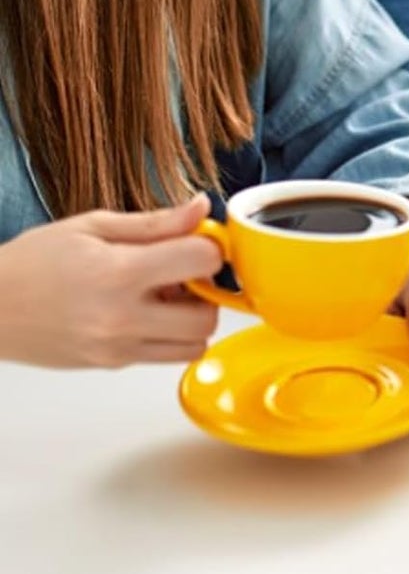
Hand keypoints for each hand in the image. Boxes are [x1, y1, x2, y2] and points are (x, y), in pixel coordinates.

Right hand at [0, 194, 221, 368]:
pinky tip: (146, 313)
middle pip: (208, 316)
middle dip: (208, 292)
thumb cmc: (33, 262)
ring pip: (194, 346)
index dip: (210, 247)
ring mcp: (117, 347)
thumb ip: (155, 222)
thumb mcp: (93, 226)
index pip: (202, 261)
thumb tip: (201, 209)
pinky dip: (169, 337)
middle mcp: (122, 317)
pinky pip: (165, 357)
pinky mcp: (111, 365)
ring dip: (193, 320)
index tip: (198, 242)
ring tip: (165, 297)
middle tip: (185, 274)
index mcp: (120, 273)